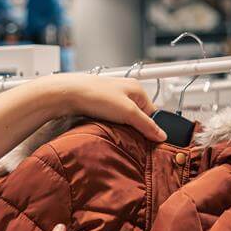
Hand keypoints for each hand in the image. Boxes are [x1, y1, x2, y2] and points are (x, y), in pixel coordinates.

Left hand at [35, 73, 166, 142]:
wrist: (69, 94)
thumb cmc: (96, 95)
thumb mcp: (128, 113)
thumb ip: (146, 125)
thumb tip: (161, 135)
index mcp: (137, 89)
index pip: (153, 113)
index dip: (152, 128)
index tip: (151, 141)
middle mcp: (126, 92)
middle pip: (139, 117)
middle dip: (137, 129)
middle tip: (133, 139)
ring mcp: (113, 99)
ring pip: (125, 119)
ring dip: (123, 129)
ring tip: (118, 133)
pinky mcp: (101, 106)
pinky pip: (113, 120)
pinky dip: (112, 127)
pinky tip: (108, 130)